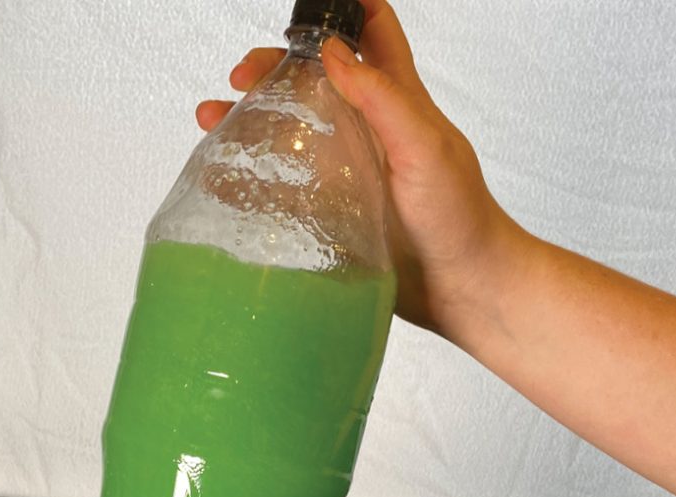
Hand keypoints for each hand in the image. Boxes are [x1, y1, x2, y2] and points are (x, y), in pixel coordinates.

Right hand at [196, 0, 527, 341]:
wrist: (463, 290)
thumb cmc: (460, 218)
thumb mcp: (425, 148)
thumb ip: (383, 98)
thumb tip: (334, 52)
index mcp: (399, 102)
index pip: (374, 33)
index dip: (343, 8)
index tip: (305, 7)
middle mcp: (371, 130)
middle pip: (316, 78)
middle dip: (275, 65)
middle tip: (241, 76)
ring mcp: (351, 171)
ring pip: (295, 127)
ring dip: (253, 115)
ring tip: (213, 117)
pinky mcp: (337, 211)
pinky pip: (288, 184)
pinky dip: (255, 173)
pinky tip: (225, 175)